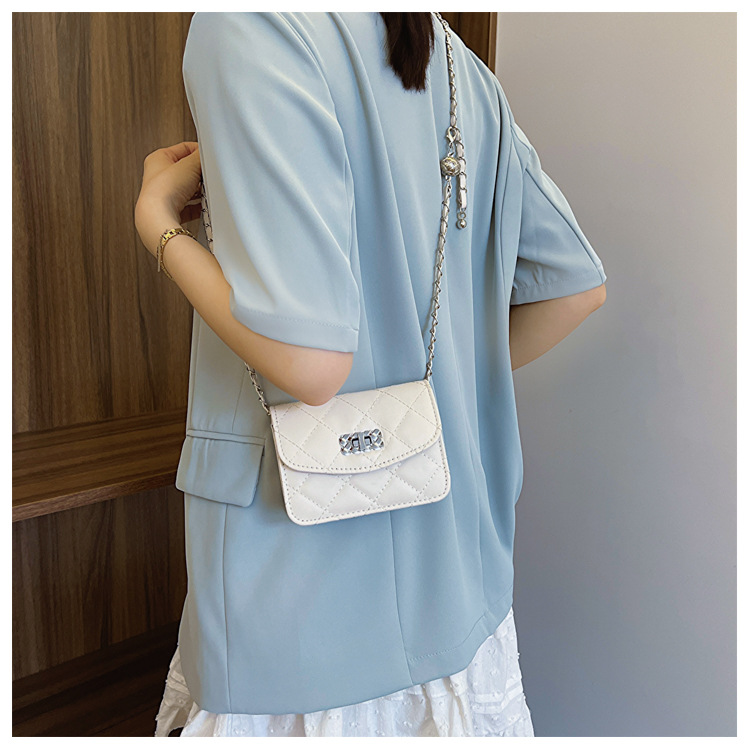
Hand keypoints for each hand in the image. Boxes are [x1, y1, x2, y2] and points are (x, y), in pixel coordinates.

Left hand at [134, 141, 202, 256]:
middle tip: (208, 175)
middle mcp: (158, 176)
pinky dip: (198, 205)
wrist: (159, 218)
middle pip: (187, 170)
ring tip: (206, 191)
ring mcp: (164, 195)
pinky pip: (190, 206)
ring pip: (189, 189)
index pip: (184, 148)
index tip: (210, 156)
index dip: (199, 151)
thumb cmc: (164, 190)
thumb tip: (208, 152)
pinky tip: (204, 205)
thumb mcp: (189, 164)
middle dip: (200, 174)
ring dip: (199, 190)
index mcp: (157, 159)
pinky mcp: (171, 211)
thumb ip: (201, 156)